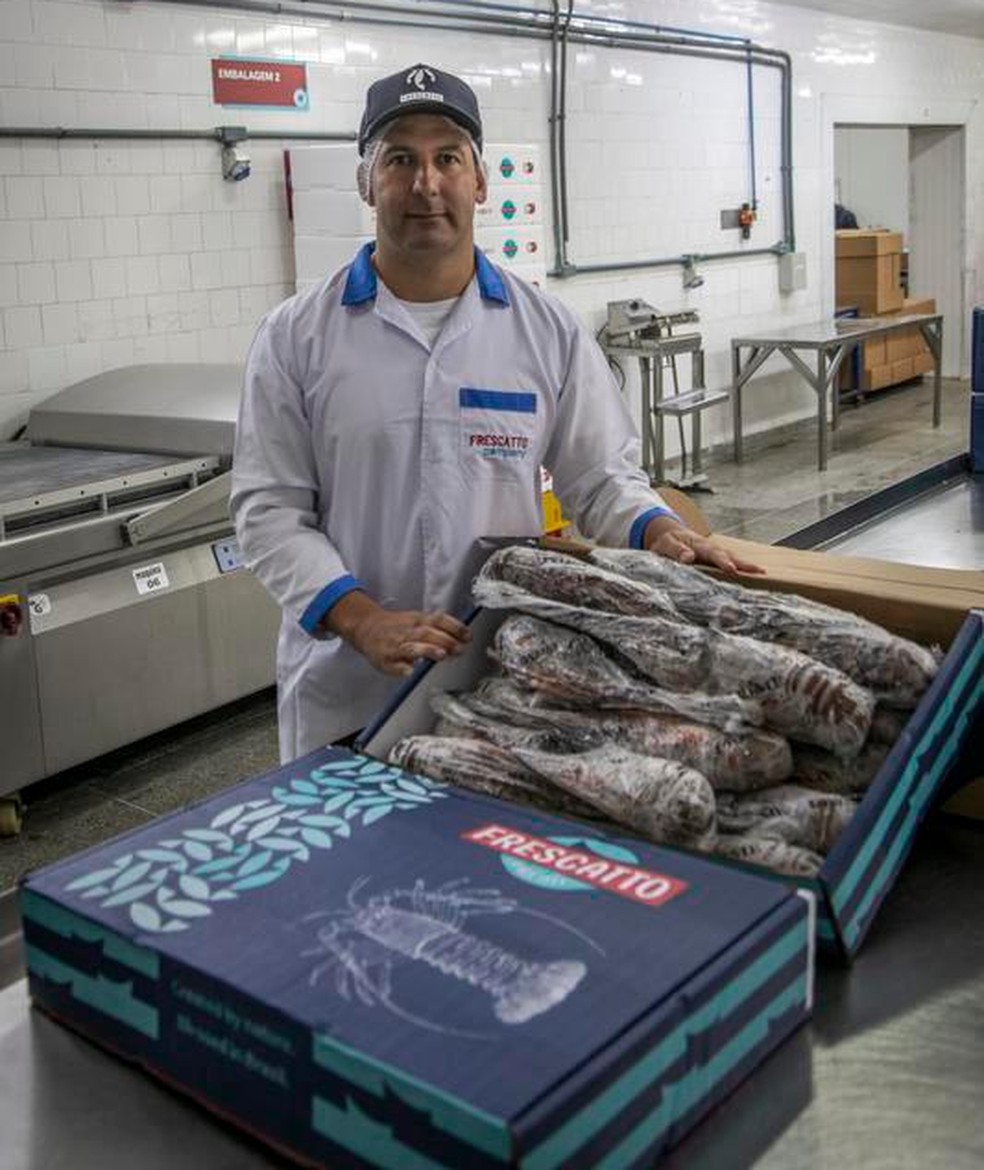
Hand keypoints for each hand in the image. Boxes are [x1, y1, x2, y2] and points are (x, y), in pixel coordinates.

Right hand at [326, 591, 470, 676]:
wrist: (366, 628)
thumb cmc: (396, 627)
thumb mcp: (417, 620)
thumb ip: (438, 628)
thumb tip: (463, 636)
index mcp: (417, 620)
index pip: (438, 619)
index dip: (454, 627)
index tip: (468, 636)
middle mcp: (407, 631)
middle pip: (428, 633)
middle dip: (445, 640)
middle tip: (460, 649)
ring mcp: (396, 645)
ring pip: (412, 646)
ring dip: (427, 650)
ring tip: (441, 655)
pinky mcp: (385, 660)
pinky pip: (394, 665)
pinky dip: (402, 668)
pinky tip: (410, 671)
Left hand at [643, 517, 763, 574]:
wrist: (667, 534)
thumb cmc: (666, 541)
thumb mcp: (665, 545)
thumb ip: (676, 551)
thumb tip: (688, 558)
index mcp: (698, 544)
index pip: (713, 553)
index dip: (723, 562)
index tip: (732, 570)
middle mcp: (709, 546)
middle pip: (729, 554)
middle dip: (743, 563)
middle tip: (759, 571)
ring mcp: (713, 552)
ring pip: (732, 557)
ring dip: (746, 565)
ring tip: (761, 572)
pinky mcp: (713, 558)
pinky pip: (729, 561)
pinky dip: (740, 567)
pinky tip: (751, 574)